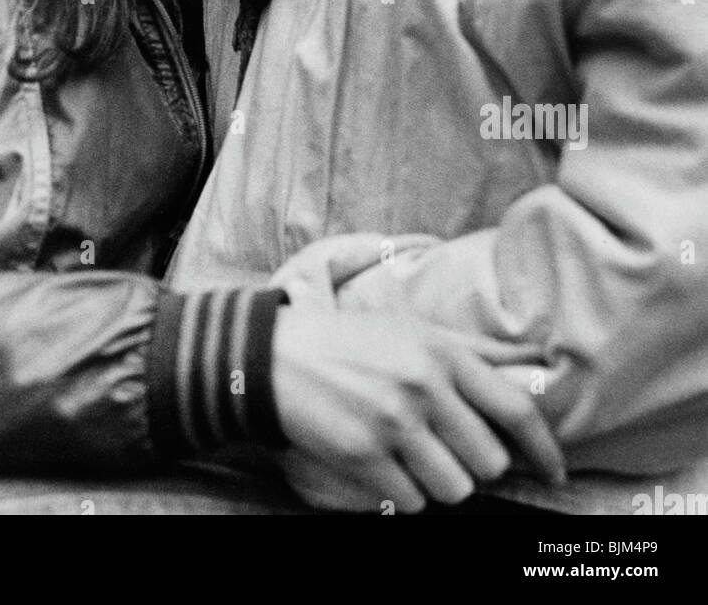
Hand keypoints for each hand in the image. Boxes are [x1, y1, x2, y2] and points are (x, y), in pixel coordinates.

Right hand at [271, 303, 564, 512]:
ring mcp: (393, 424)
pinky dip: (402, 493)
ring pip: (453, 488)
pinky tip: (383, 464)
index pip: (514, 408)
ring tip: (411, 455)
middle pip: (488, 462)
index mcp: (441, 353)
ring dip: (438, 482)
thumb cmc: (351, 342)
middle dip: (474, 465)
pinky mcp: (363, 455)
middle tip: (447, 450)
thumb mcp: (412, 329)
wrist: (276, 356)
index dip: (543, 447)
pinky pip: (410, 501)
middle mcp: (424, 387)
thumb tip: (531, 372)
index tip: (555, 471)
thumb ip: (470, 354)